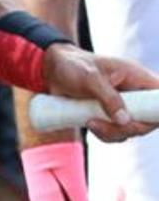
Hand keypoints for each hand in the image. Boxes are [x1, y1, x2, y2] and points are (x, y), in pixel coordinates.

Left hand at [41, 46, 158, 142]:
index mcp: (137, 77)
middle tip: (104, 125)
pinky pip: (116, 132)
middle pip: (148, 119)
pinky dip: (105, 134)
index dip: (157, 111)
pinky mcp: (109, 116)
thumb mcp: (90, 79)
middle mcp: (134, 93)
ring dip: (112, 133)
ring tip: (90, 122)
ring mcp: (123, 106)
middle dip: (128, 128)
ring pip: (131, 129)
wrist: (52, 71)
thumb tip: (125, 120)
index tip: (140, 120)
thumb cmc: (73, 66)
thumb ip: (108, 98)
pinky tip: (89, 124)